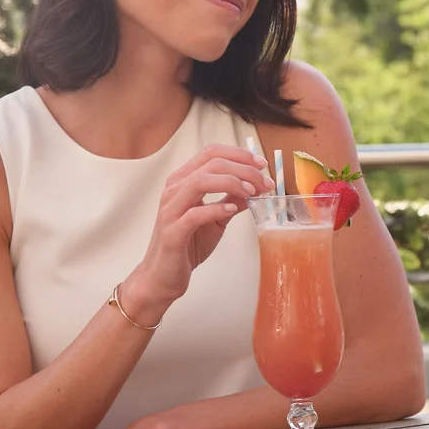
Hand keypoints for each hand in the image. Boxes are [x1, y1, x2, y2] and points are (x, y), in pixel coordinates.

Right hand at [127, 144, 273, 314]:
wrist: (163, 276)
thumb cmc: (188, 245)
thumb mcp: (216, 219)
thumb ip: (232, 201)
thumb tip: (256, 188)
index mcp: (183, 181)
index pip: (212, 152)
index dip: (240, 154)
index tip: (263, 165)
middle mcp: (174, 190)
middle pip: (211, 163)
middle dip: (244, 169)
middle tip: (265, 183)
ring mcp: (170, 210)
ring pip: (200, 181)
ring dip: (232, 182)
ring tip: (251, 193)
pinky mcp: (172, 232)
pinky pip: (194, 214)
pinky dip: (216, 209)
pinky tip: (231, 210)